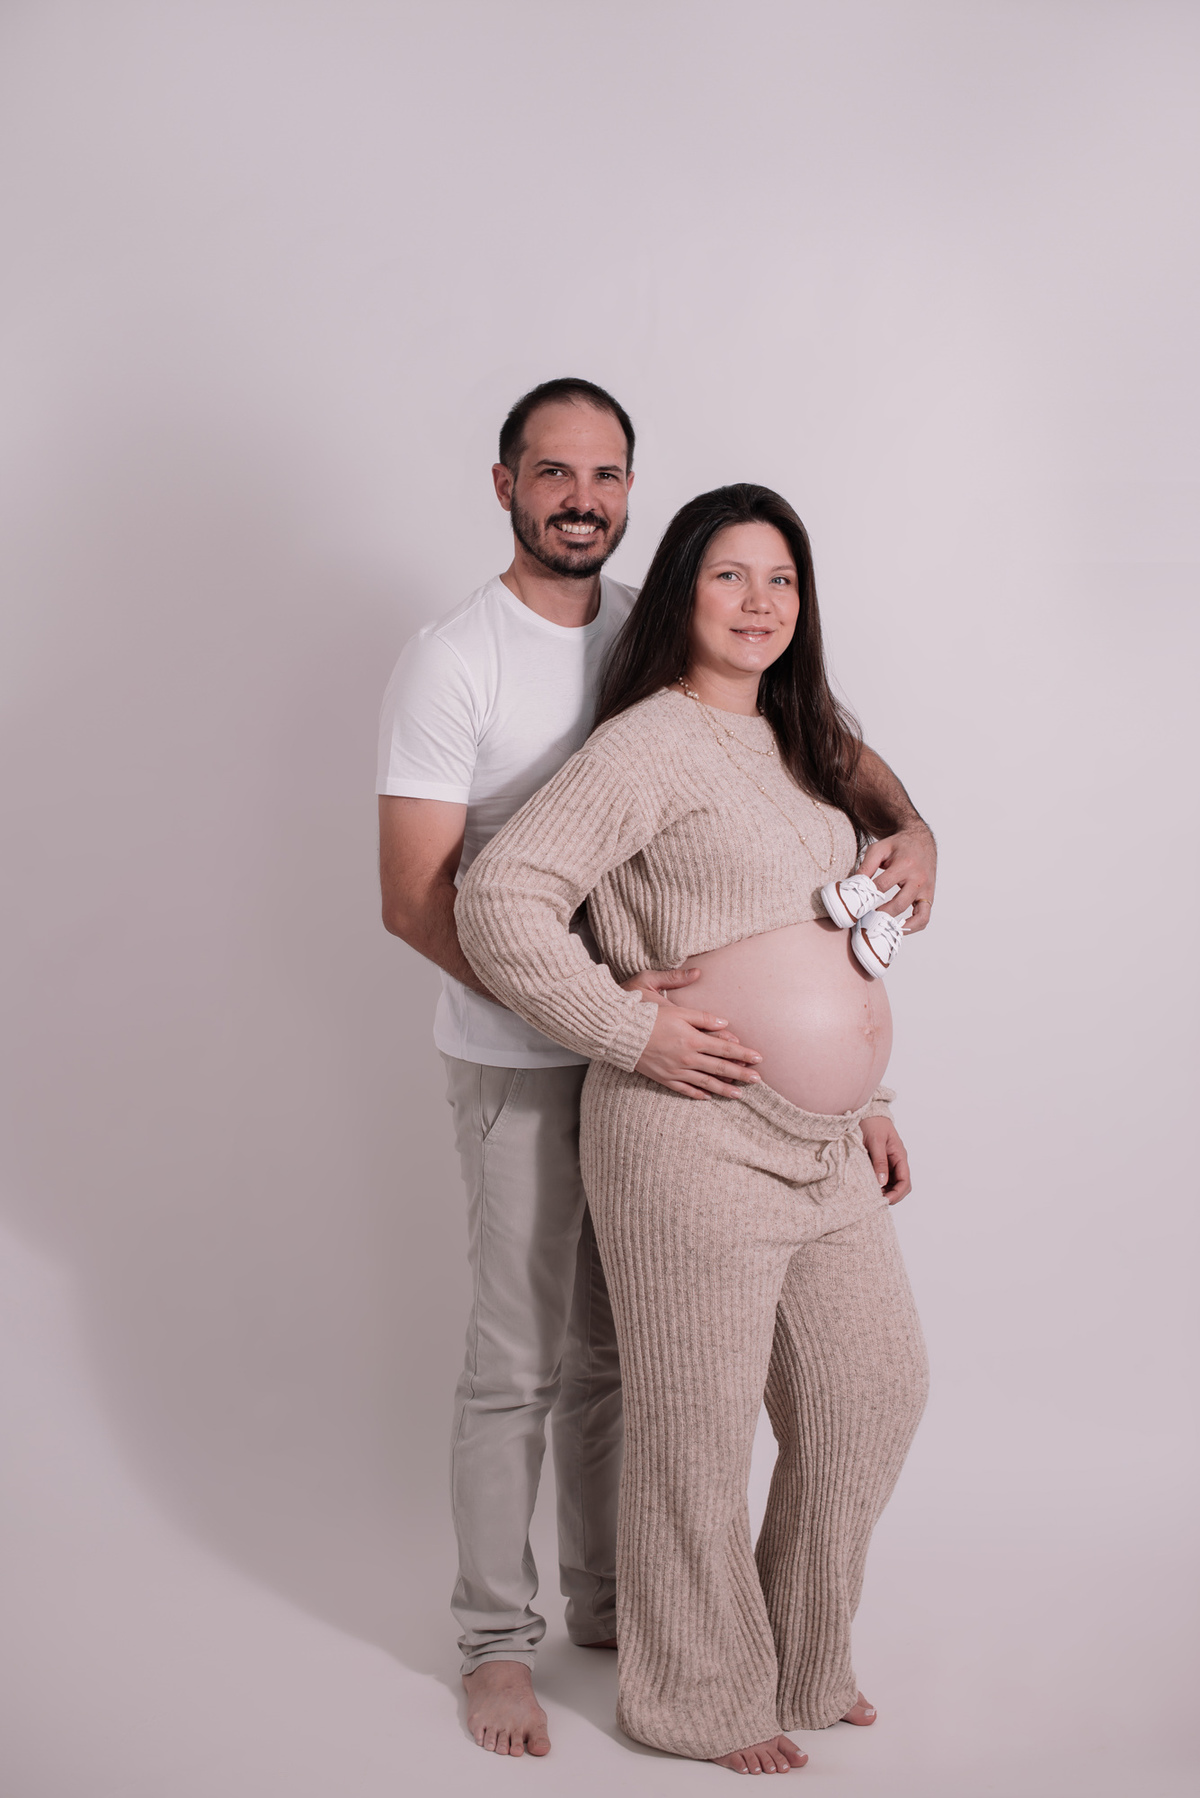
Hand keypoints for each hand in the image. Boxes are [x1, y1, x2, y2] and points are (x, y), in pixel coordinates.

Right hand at [625, 970, 763, 1099]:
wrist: (611, 1027)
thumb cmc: (635, 1006)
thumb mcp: (661, 991)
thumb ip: (694, 1004)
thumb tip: (721, 1017)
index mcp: (689, 1034)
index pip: (724, 1046)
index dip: (743, 1053)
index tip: (758, 1058)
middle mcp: (685, 1055)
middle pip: (719, 1067)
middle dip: (741, 1074)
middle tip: (758, 1080)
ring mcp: (674, 1068)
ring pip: (705, 1082)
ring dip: (724, 1088)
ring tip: (740, 1094)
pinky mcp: (661, 1077)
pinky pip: (684, 1089)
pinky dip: (697, 1094)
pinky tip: (708, 1096)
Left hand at [858, 822, 936, 933]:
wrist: (921, 841)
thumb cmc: (898, 845)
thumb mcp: (879, 849)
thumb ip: (866, 866)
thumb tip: (853, 885)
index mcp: (904, 865)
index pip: (882, 886)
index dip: (867, 898)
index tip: (854, 907)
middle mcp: (918, 879)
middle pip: (898, 904)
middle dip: (880, 915)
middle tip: (864, 921)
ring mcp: (926, 889)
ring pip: (915, 915)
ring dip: (896, 924)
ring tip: (879, 927)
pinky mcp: (929, 896)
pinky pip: (924, 917)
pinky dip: (913, 927)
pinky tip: (897, 929)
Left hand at [860, 1116, 911, 1203]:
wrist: (866, 1113)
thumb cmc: (872, 1124)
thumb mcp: (875, 1141)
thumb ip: (879, 1161)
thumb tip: (882, 1182)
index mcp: (900, 1156)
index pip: (905, 1181)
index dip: (897, 1193)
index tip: (884, 1200)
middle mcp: (897, 1161)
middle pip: (901, 1186)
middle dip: (892, 1196)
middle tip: (876, 1202)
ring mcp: (889, 1163)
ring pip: (892, 1184)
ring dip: (885, 1192)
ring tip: (872, 1196)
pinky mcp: (880, 1163)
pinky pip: (883, 1179)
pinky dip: (878, 1186)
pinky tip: (869, 1188)